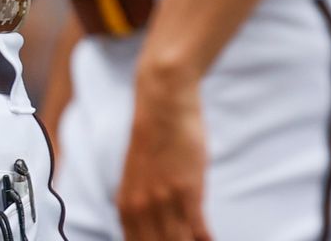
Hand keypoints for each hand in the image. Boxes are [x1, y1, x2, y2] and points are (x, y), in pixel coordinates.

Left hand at [118, 64, 211, 240]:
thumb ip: (142, 203)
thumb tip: (151, 224)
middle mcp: (141, 211)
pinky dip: (205, 240)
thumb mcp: (139, 177)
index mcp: (126, 208)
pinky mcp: (186, 193)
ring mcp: (163, 203)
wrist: (163, 104)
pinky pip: (197, 232)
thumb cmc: (155, 136)